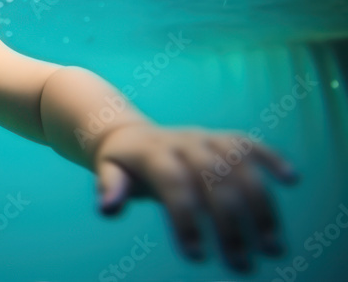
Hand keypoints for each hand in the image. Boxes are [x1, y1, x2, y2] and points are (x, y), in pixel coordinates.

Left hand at [92, 123, 298, 272]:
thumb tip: (107, 208)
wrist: (130, 134)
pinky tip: (291, 179)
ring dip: (259, 204)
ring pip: (238, 164)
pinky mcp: (222, 137)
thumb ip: (110, 188)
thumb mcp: (108, 172)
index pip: (173, 183)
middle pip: (212, 178)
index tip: (195, 256)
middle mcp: (183, 141)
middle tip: (242, 264)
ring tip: (272, 246)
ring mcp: (205, 137)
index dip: (185, 218)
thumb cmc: (122, 164)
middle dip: (229, 222)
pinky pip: (249, 143)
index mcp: (153, 152)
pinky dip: (271, 157)